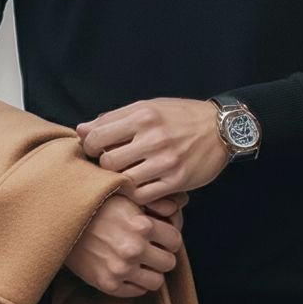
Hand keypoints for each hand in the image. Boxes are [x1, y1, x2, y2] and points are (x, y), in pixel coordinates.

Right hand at [62, 187, 187, 296]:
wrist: (61, 219)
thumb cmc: (95, 202)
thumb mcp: (126, 194)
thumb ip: (154, 201)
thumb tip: (182, 203)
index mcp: (142, 225)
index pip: (176, 241)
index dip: (169, 238)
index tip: (161, 236)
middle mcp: (134, 248)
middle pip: (169, 263)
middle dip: (162, 255)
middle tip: (152, 249)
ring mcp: (121, 268)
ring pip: (156, 282)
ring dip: (151, 272)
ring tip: (141, 262)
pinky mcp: (107, 284)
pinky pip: (136, 292)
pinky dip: (135, 283)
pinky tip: (126, 269)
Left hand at [75, 97, 228, 205]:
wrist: (221, 128)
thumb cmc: (180, 116)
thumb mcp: (148, 107)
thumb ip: (114, 118)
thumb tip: (81, 129)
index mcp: (143, 115)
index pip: (98, 135)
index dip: (89, 146)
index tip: (95, 149)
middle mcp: (153, 137)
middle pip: (108, 162)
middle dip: (104, 166)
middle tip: (111, 165)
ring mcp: (166, 160)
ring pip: (124, 181)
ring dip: (120, 182)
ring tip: (125, 176)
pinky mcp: (177, 180)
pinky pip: (144, 196)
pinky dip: (137, 195)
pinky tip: (141, 186)